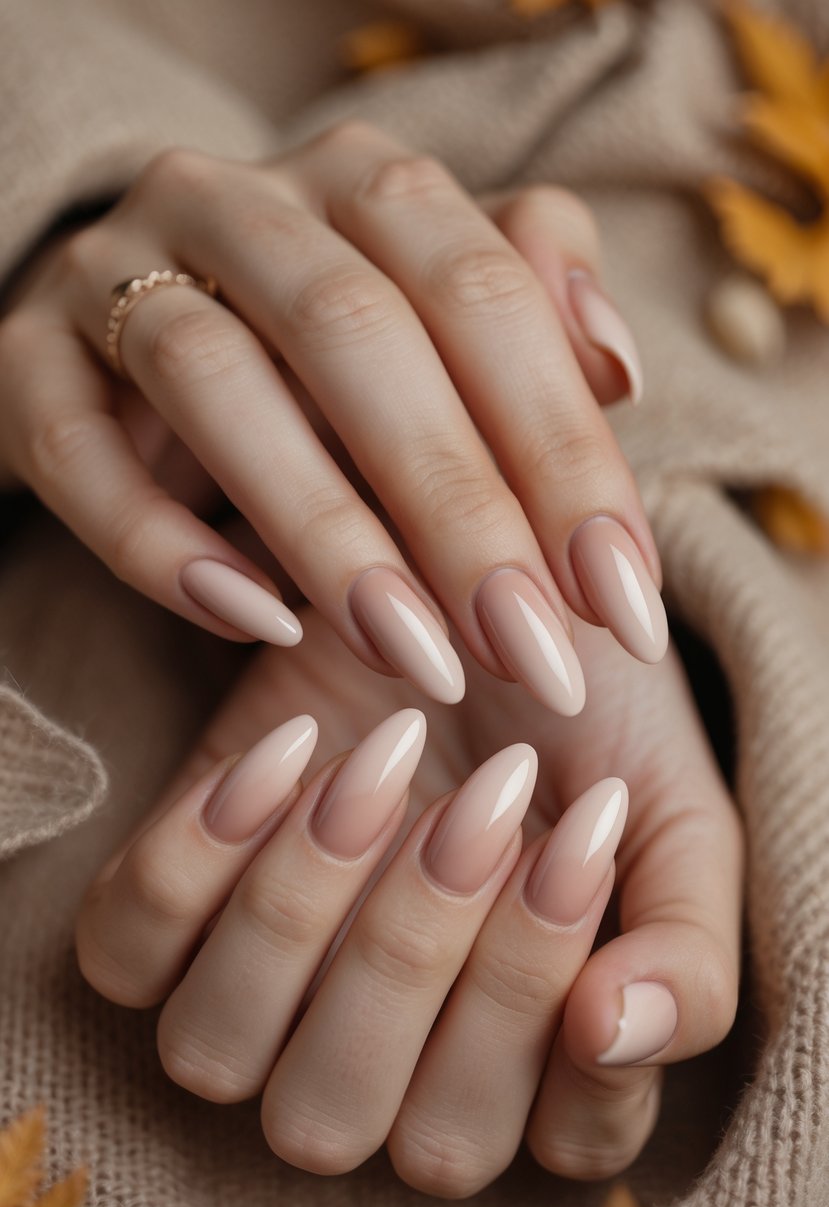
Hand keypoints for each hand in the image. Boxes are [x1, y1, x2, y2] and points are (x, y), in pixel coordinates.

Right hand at [0, 121, 664, 711]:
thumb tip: (617, 366)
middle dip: (458, 506)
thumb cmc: (321, 359)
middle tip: (530, 651)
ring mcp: (116, 269)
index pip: (488, 296)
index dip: (568, 455)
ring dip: (324, 529)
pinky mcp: (28, 359)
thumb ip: (534, 326)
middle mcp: (241, 201)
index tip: (623, 605)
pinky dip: (160, 542)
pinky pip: (75, 445)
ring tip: (415, 657)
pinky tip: (253, 622)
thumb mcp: (440, 332)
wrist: (133, 347)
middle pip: (358, 332)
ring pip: (214, 376)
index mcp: (363, 183)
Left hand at [76, 605, 742, 1194]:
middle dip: (418, 950)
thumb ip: (687, 945)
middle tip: (484, 792)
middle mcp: (381, 1061)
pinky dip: (190, 863)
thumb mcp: (670, 816)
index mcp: (523, 1071)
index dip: (545, 993)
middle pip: (351, 1116)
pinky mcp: (174, 905)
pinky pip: (125, 952)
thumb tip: (616, 1034)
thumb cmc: (589, 724)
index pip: (539, 1140)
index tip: (578, 832)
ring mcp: (260, 992)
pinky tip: (288, 753)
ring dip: (297, 912)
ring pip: (217, 1052)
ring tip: (381, 764)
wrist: (488, 605)